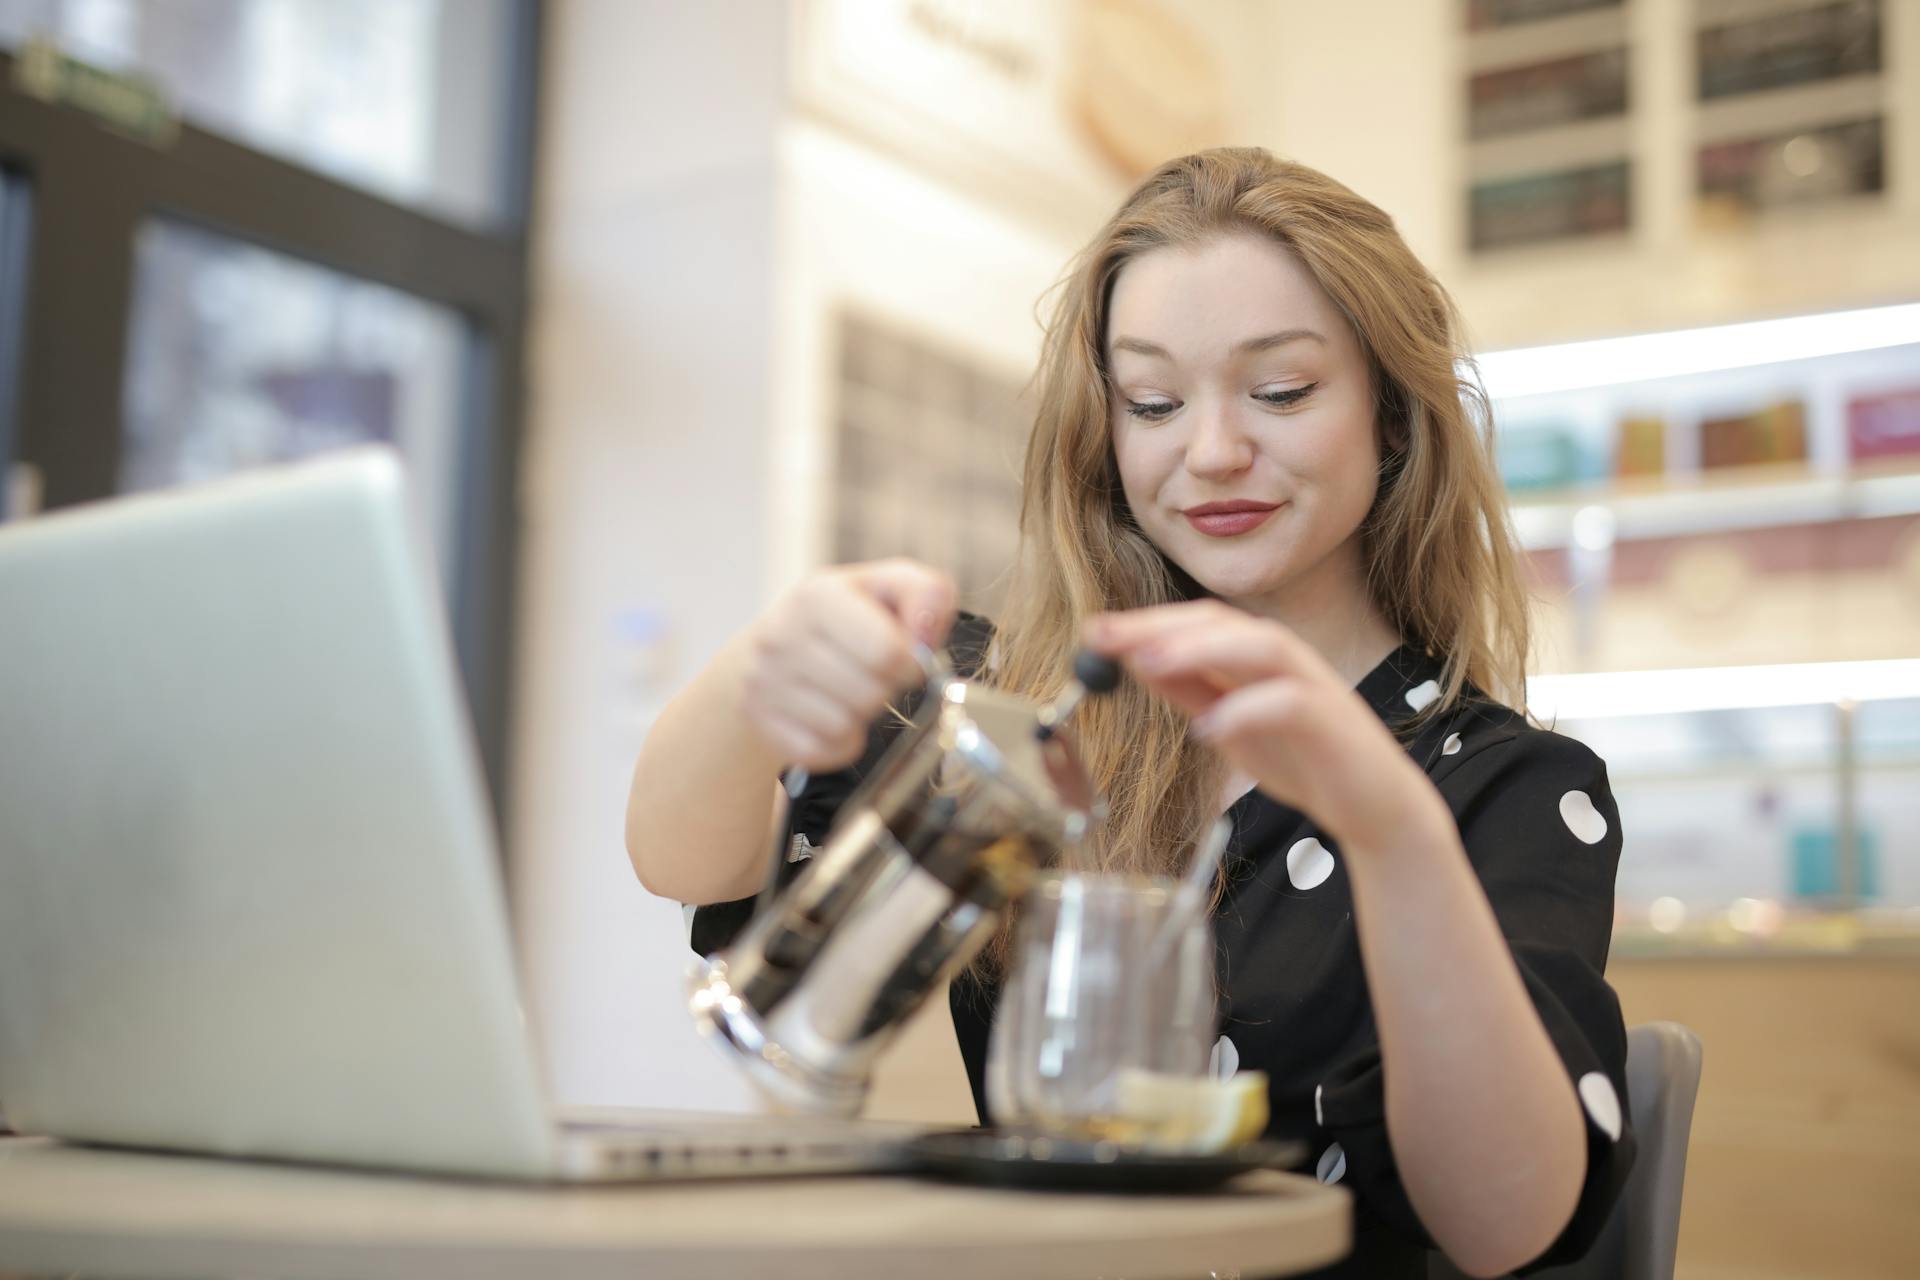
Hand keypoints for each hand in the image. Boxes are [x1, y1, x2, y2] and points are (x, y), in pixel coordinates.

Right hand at [740, 558, 956, 771]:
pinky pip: (819, 752)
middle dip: (884, 690)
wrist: (764, 651)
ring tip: (848, 693)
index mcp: (818, 596)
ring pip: (843, 727)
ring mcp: (763, 682)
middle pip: (869, 694)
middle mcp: (781, 636)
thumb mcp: (888, 588)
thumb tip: (925, 638)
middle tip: (873, 676)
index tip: (905, 660)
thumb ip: (927, 595)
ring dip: (860, 717)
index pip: (886, 652)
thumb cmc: (843, 619)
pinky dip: (836, 743)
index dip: (910, 664)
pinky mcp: (759, 722)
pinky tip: (831, 717)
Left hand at [1084, 600, 1433, 849]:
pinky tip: (1209, 728)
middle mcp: (1285, 658)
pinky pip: (1288, 704)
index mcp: (1256, 655)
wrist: (1372, 805)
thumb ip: (1191, 691)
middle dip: (1162, 626)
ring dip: (1203, 649)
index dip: (1145, 622)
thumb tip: (1137, 661)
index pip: (1197, 622)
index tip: (1094, 632)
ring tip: (1150, 664)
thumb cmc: (1302, 759)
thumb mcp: (1230, 723)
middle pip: (1222, 622)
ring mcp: (1312, 685)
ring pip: (1261, 645)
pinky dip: (1247, 711)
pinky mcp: (1332, 720)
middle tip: (1107, 638)